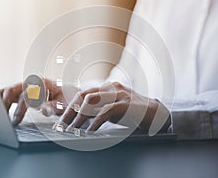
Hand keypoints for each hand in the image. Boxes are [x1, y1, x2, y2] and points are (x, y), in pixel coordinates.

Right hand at [0, 79, 77, 124]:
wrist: (70, 93)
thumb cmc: (67, 98)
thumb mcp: (64, 103)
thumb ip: (53, 106)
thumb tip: (44, 110)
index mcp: (43, 83)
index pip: (27, 94)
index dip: (20, 108)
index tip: (16, 119)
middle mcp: (32, 82)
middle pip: (14, 89)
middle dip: (6, 103)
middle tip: (3, 118)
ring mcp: (26, 85)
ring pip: (9, 89)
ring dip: (1, 101)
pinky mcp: (22, 90)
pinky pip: (8, 92)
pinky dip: (0, 97)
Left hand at [53, 82, 170, 132]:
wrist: (154, 113)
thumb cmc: (132, 112)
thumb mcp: (113, 109)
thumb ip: (99, 109)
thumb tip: (81, 118)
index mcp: (106, 88)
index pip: (83, 94)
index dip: (71, 106)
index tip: (63, 119)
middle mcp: (110, 87)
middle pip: (83, 95)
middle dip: (70, 110)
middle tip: (63, 124)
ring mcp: (118, 94)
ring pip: (91, 100)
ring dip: (79, 116)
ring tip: (73, 128)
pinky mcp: (125, 103)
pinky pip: (106, 111)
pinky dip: (96, 121)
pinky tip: (90, 130)